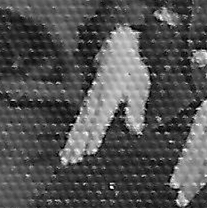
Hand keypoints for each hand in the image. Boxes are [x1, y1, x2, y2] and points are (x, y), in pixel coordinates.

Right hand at [62, 27, 148, 166]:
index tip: (90, 150)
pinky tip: (71, 142)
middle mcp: (96, 100)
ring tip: (66, 157)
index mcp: (109, 97)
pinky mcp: (89, 98)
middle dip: (77, 144)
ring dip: (72, 141)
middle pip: (83, 125)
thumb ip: (136, 109)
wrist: (117, 47)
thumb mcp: (140, 87)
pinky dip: (74, 132)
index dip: (95, 136)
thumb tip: (136, 129)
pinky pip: (79, 118)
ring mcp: (90, 99)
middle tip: (70, 160)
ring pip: (78, 124)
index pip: (100, 120)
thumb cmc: (131, 68)